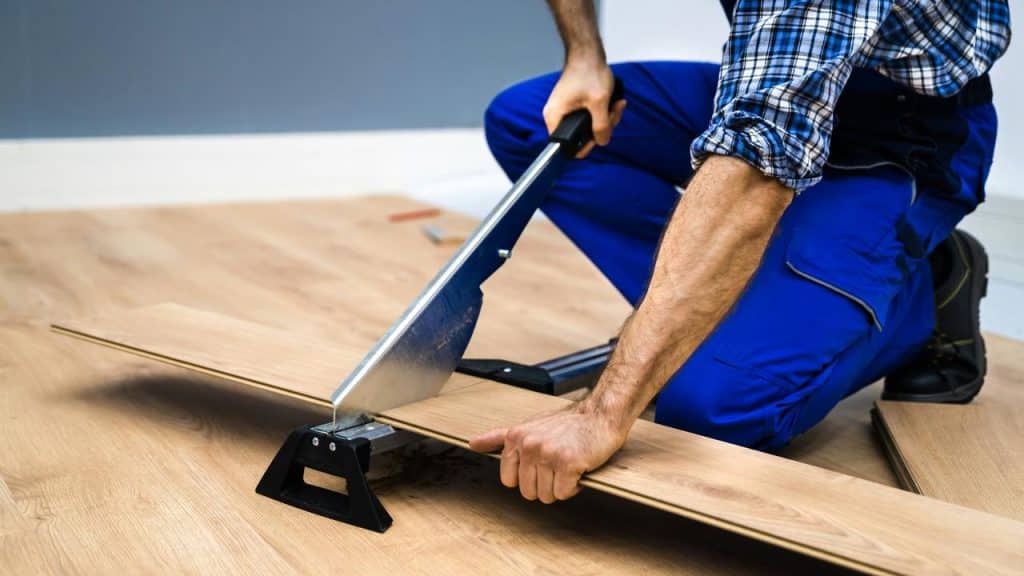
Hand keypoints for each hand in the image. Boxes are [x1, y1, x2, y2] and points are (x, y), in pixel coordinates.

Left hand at [468, 404, 628, 502]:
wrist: (599, 416)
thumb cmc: (566, 424)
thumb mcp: (528, 426)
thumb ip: (499, 437)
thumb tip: (474, 444)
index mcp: (516, 437)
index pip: (508, 480)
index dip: (526, 478)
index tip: (539, 466)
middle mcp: (529, 444)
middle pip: (528, 491)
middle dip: (544, 484)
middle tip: (557, 465)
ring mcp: (548, 453)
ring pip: (546, 495)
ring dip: (560, 486)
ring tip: (567, 466)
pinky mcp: (568, 463)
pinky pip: (563, 493)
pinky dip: (573, 486)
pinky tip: (577, 469)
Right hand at [543, 60, 626, 157]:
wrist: (587, 53)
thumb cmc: (588, 71)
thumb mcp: (599, 102)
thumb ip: (602, 126)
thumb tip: (602, 141)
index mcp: (554, 117)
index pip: (566, 147)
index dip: (586, 146)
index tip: (600, 135)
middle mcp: (557, 116)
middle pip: (581, 137)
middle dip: (602, 127)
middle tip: (612, 112)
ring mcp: (566, 111)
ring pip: (589, 127)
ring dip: (606, 118)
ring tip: (615, 104)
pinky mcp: (574, 106)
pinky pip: (590, 117)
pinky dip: (602, 112)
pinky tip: (611, 102)